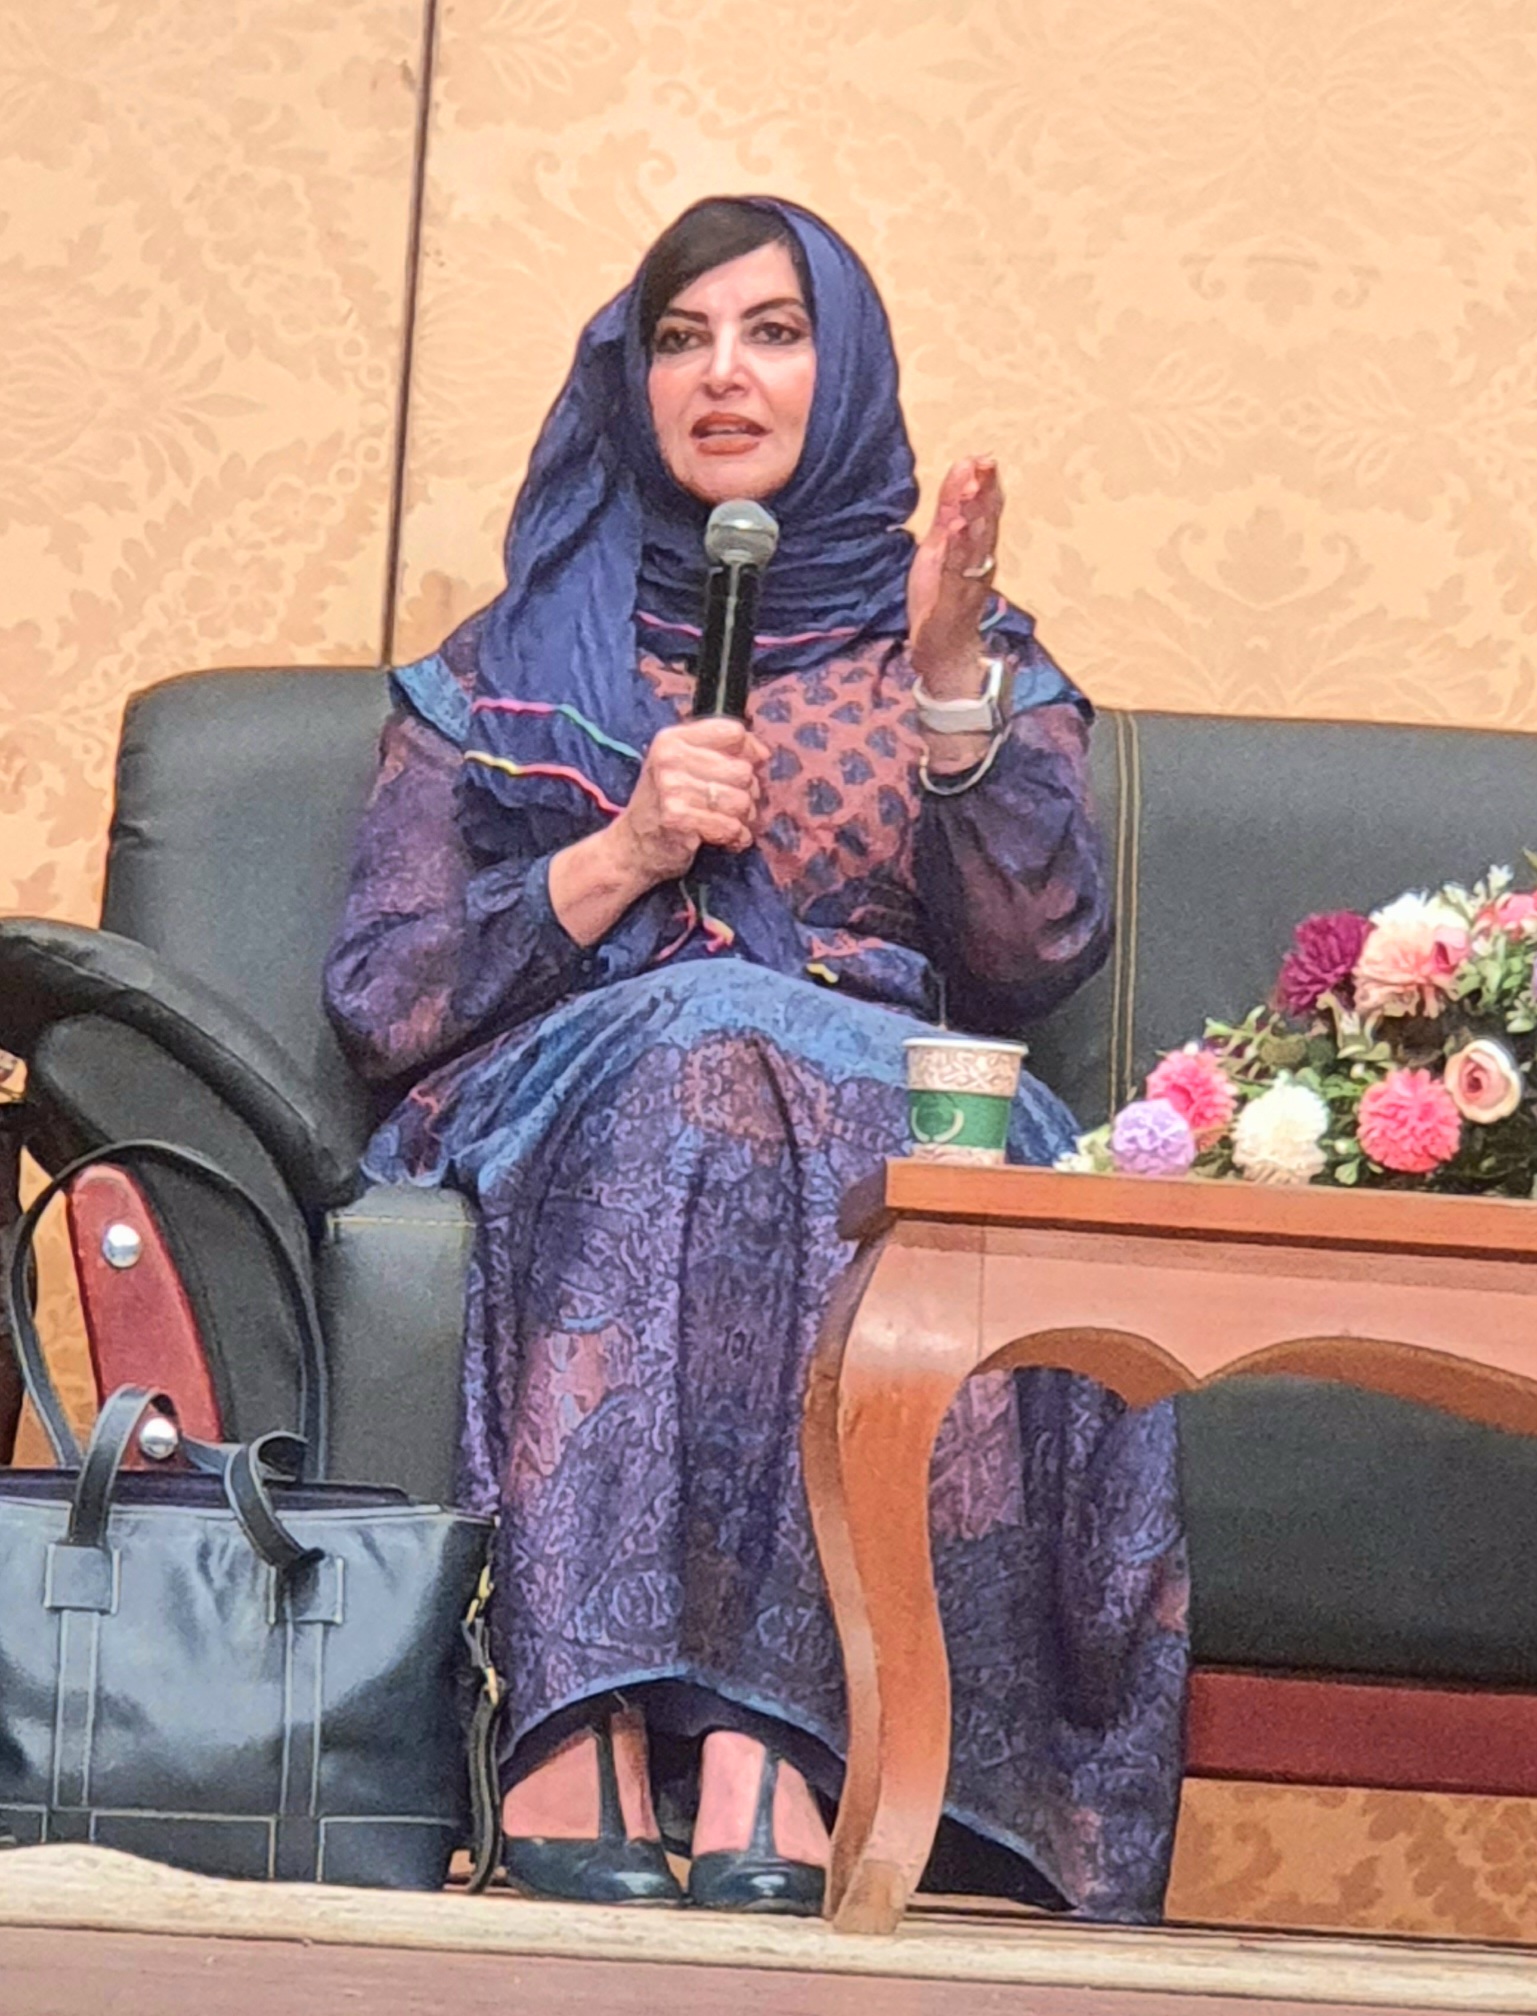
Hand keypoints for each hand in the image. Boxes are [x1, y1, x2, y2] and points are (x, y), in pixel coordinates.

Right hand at [612, 716, 768, 887]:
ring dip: (743, 818)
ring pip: (741, 801)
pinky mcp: (678, 819)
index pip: (733, 732)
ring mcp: (672, 789)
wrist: (632, 848)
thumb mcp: (682, 766)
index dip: (750, 753)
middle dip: (748, 793)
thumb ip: (719, 751)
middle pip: (743, 770)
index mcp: (673, 739)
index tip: (748, 769)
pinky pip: (731, 827)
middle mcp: (670, 758)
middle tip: (732, 806)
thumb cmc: (665, 805)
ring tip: (728, 823)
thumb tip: (763, 753)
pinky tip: (725, 840)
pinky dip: (736, 837)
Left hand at [906, 455, 1003, 697]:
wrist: (943, 651)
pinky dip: (956, 551)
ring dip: (973, 518)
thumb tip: (963, 468)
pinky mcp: (952, 602)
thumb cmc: (943, 595)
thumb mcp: (940, 544)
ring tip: (969, 491)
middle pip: (985, 525)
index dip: (987, 486)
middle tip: (984, 464)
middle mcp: (981, 564)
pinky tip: (954, 531)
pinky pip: (955, 574)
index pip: (987, 512)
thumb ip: (950, 508)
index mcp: (978, 550)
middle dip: (985, 494)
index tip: (985, 458)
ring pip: (974, 547)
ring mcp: (968, 584)